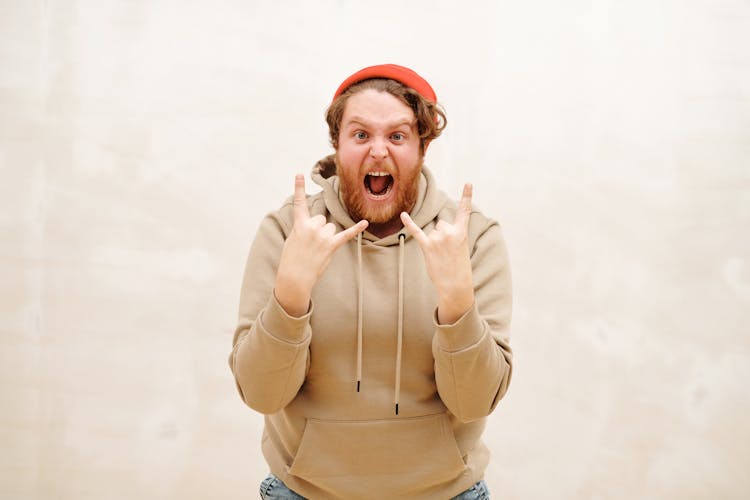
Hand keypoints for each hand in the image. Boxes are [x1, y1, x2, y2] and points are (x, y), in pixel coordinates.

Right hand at [275, 174, 367, 316]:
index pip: (299, 203)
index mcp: (299, 224)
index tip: (299, 174)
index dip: (298, 188)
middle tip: (311, 244)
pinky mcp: (331, 246)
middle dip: (318, 230)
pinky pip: (346, 235)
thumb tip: (318, 226)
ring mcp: (322, 236)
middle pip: (322, 219)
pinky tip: (365, 223)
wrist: (295, 277)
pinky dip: (356, 229)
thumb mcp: (292, 239)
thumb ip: (303, 228)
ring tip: (318, 250)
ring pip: (331, 228)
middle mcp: (312, 227)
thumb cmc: (292, 259)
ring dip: (327, 237)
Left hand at [401, 183, 473, 324]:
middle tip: (448, 252)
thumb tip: (437, 228)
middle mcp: (450, 232)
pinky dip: (409, 223)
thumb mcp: (461, 248)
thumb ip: (452, 235)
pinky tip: (403, 215)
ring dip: (434, 242)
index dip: (467, 196)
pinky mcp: (427, 246)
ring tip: (441, 256)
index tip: (468, 183)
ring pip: (433, 231)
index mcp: (462, 232)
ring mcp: (438, 239)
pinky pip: (417, 232)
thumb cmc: (459, 268)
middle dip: (442, 235)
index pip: (465, 211)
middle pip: (441, 223)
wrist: (455, 285)